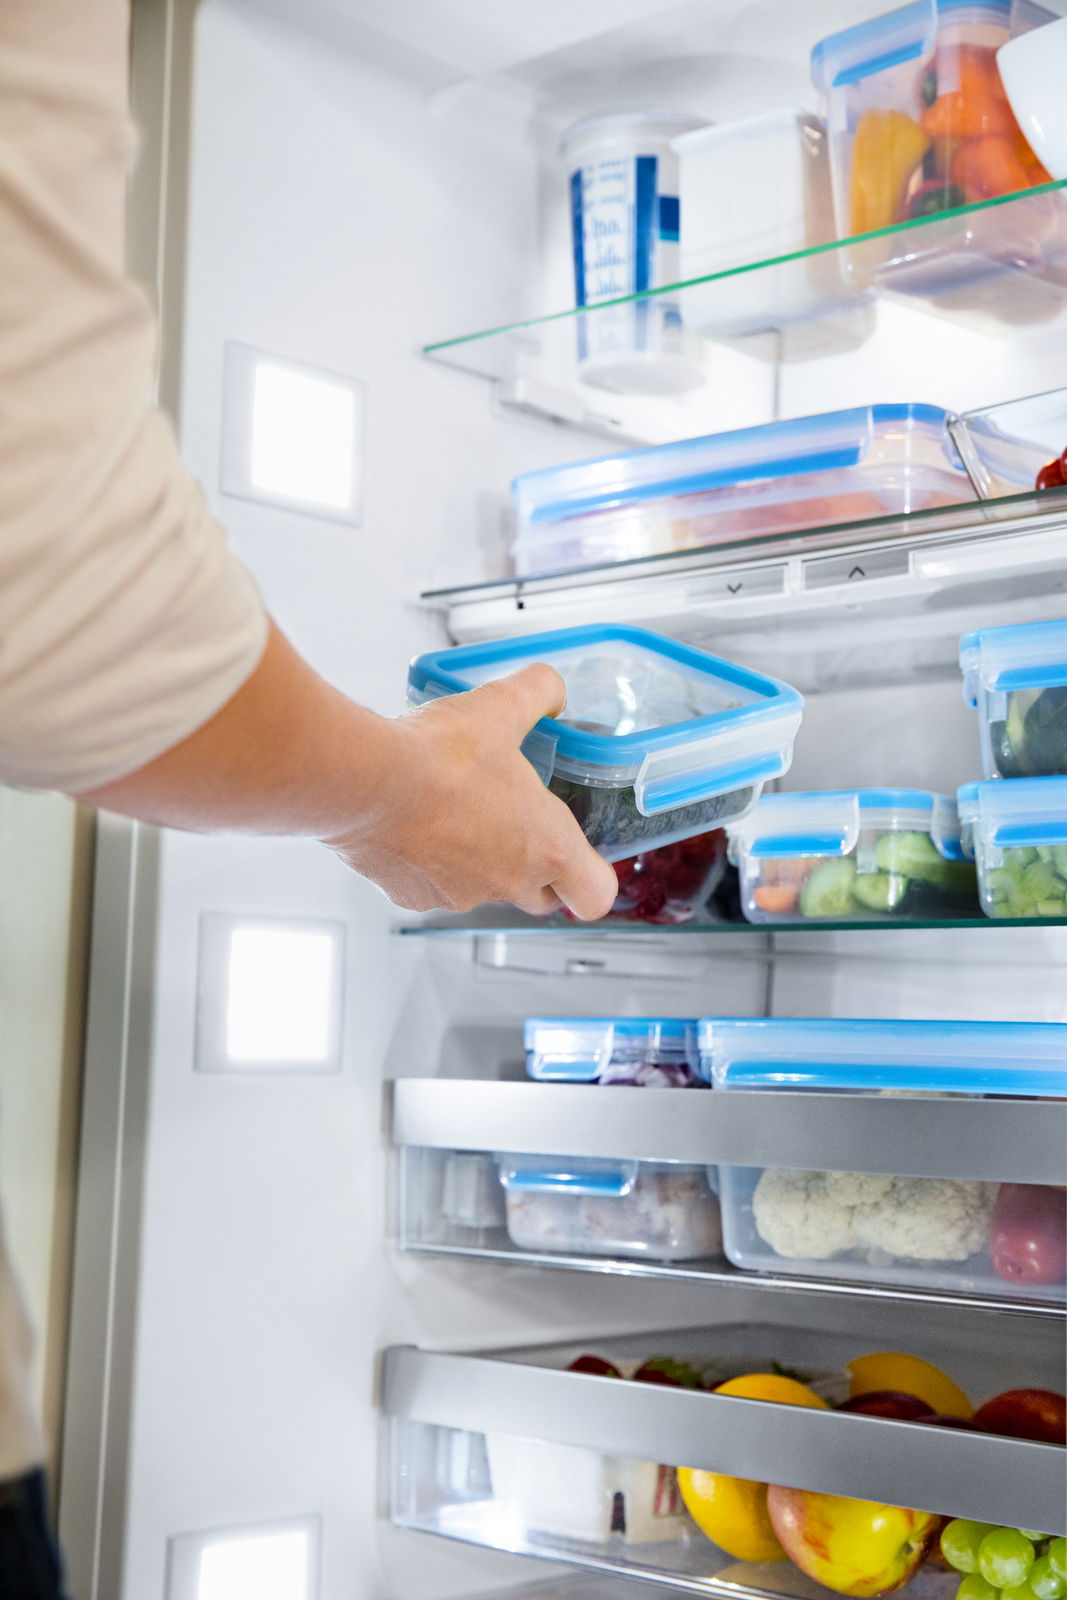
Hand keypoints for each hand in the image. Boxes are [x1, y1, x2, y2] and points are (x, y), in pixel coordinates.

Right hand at [322, 663, 617, 918]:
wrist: (364, 780)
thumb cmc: (439, 754)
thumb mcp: (502, 705)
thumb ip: (539, 692)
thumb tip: (551, 689)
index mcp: (547, 847)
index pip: (595, 895)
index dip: (593, 878)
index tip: (581, 859)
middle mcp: (507, 882)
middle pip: (540, 898)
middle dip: (535, 869)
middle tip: (518, 825)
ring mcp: (459, 896)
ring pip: (481, 889)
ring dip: (477, 860)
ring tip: (455, 810)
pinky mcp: (412, 897)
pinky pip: (431, 886)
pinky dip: (427, 863)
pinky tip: (414, 823)